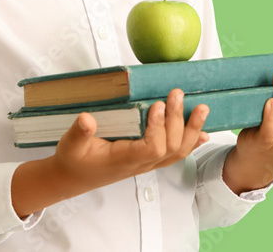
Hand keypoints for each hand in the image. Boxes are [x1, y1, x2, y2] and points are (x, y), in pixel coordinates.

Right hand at [53, 88, 209, 192]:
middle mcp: (140, 163)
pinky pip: (174, 154)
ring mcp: (146, 163)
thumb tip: (86, 119)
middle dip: (178, 121)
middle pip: (170, 148)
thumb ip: (79, 133)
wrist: (74, 178)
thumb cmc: (73, 160)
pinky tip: (203, 133)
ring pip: (177, 152)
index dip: (158, 129)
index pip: (151, 149)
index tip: (157, 105)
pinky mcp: (148, 159)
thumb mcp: (70, 145)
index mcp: (123, 159)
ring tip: (201, 109)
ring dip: (191, 130)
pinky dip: (191, 143)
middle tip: (177, 94)